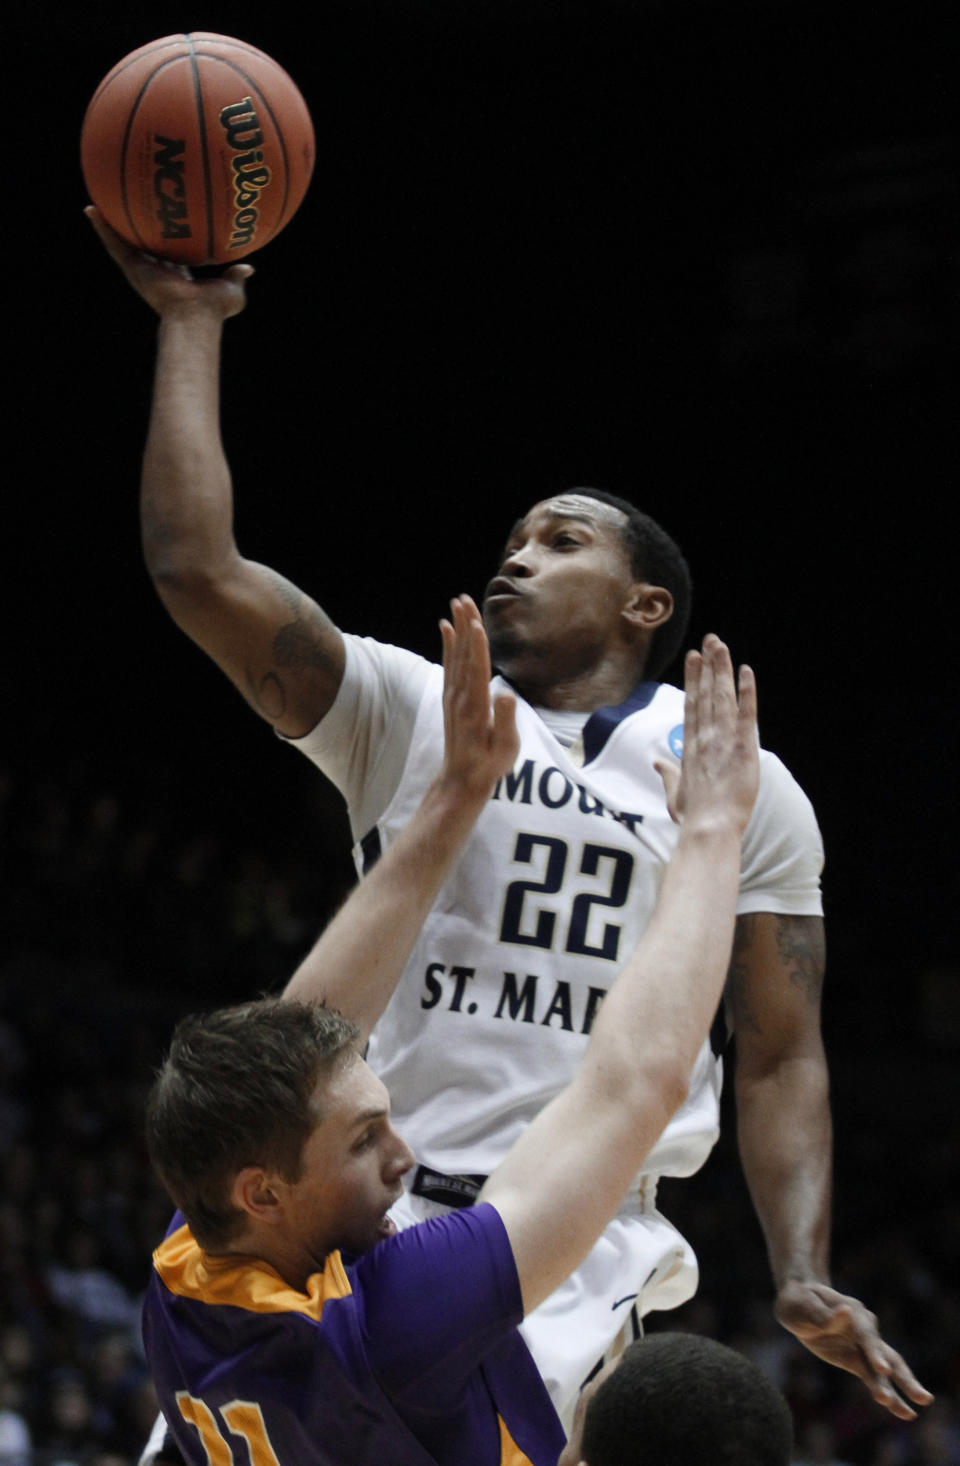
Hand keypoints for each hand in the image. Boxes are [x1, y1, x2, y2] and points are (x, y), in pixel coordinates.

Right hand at [85, 206, 252, 318]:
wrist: (194, 314)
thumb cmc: (213, 309)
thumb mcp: (230, 289)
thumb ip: (236, 276)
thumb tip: (249, 268)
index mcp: (175, 277)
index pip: (167, 256)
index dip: (164, 244)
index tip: (161, 230)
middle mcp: (155, 272)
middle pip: (142, 247)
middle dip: (134, 231)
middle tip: (126, 211)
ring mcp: (141, 270)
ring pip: (121, 242)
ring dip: (109, 225)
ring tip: (97, 204)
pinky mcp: (132, 267)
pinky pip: (113, 243)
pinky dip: (102, 227)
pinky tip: (92, 210)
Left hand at [439, 595, 517, 804]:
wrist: (462, 779)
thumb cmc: (489, 765)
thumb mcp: (505, 749)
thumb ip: (506, 721)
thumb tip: (507, 694)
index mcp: (476, 708)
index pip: (477, 671)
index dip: (477, 647)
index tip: (476, 623)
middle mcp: (461, 698)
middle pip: (464, 655)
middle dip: (465, 626)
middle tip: (464, 599)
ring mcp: (453, 696)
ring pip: (455, 655)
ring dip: (457, 628)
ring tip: (457, 603)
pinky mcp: (451, 697)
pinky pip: (449, 664)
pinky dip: (447, 644)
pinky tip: (447, 627)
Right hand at [656, 634, 757, 835]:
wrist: (709, 828)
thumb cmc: (693, 816)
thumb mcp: (675, 793)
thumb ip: (668, 773)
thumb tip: (658, 763)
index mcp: (690, 747)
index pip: (692, 705)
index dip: (693, 680)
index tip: (693, 658)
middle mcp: (704, 737)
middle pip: (706, 694)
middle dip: (708, 665)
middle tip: (710, 639)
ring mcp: (723, 740)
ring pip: (723, 697)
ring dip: (722, 670)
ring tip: (721, 645)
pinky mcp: (744, 747)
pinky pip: (746, 714)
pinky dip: (747, 692)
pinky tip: (746, 671)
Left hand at [776, 1280, 932, 1420]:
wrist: (800, 1301)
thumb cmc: (799, 1301)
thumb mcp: (803, 1305)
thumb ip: (822, 1314)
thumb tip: (847, 1313)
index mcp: (852, 1311)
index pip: (866, 1334)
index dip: (873, 1351)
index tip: (882, 1369)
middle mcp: (864, 1329)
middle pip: (888, 1354)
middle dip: (904, 1377)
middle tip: (922, 1398)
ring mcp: (863, 1346)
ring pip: (887, 1370)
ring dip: (901, 1390)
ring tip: (911, 1414)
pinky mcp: (856, 1360)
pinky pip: (873, 1379)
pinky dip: (886, 1393)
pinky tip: (901, 1411)